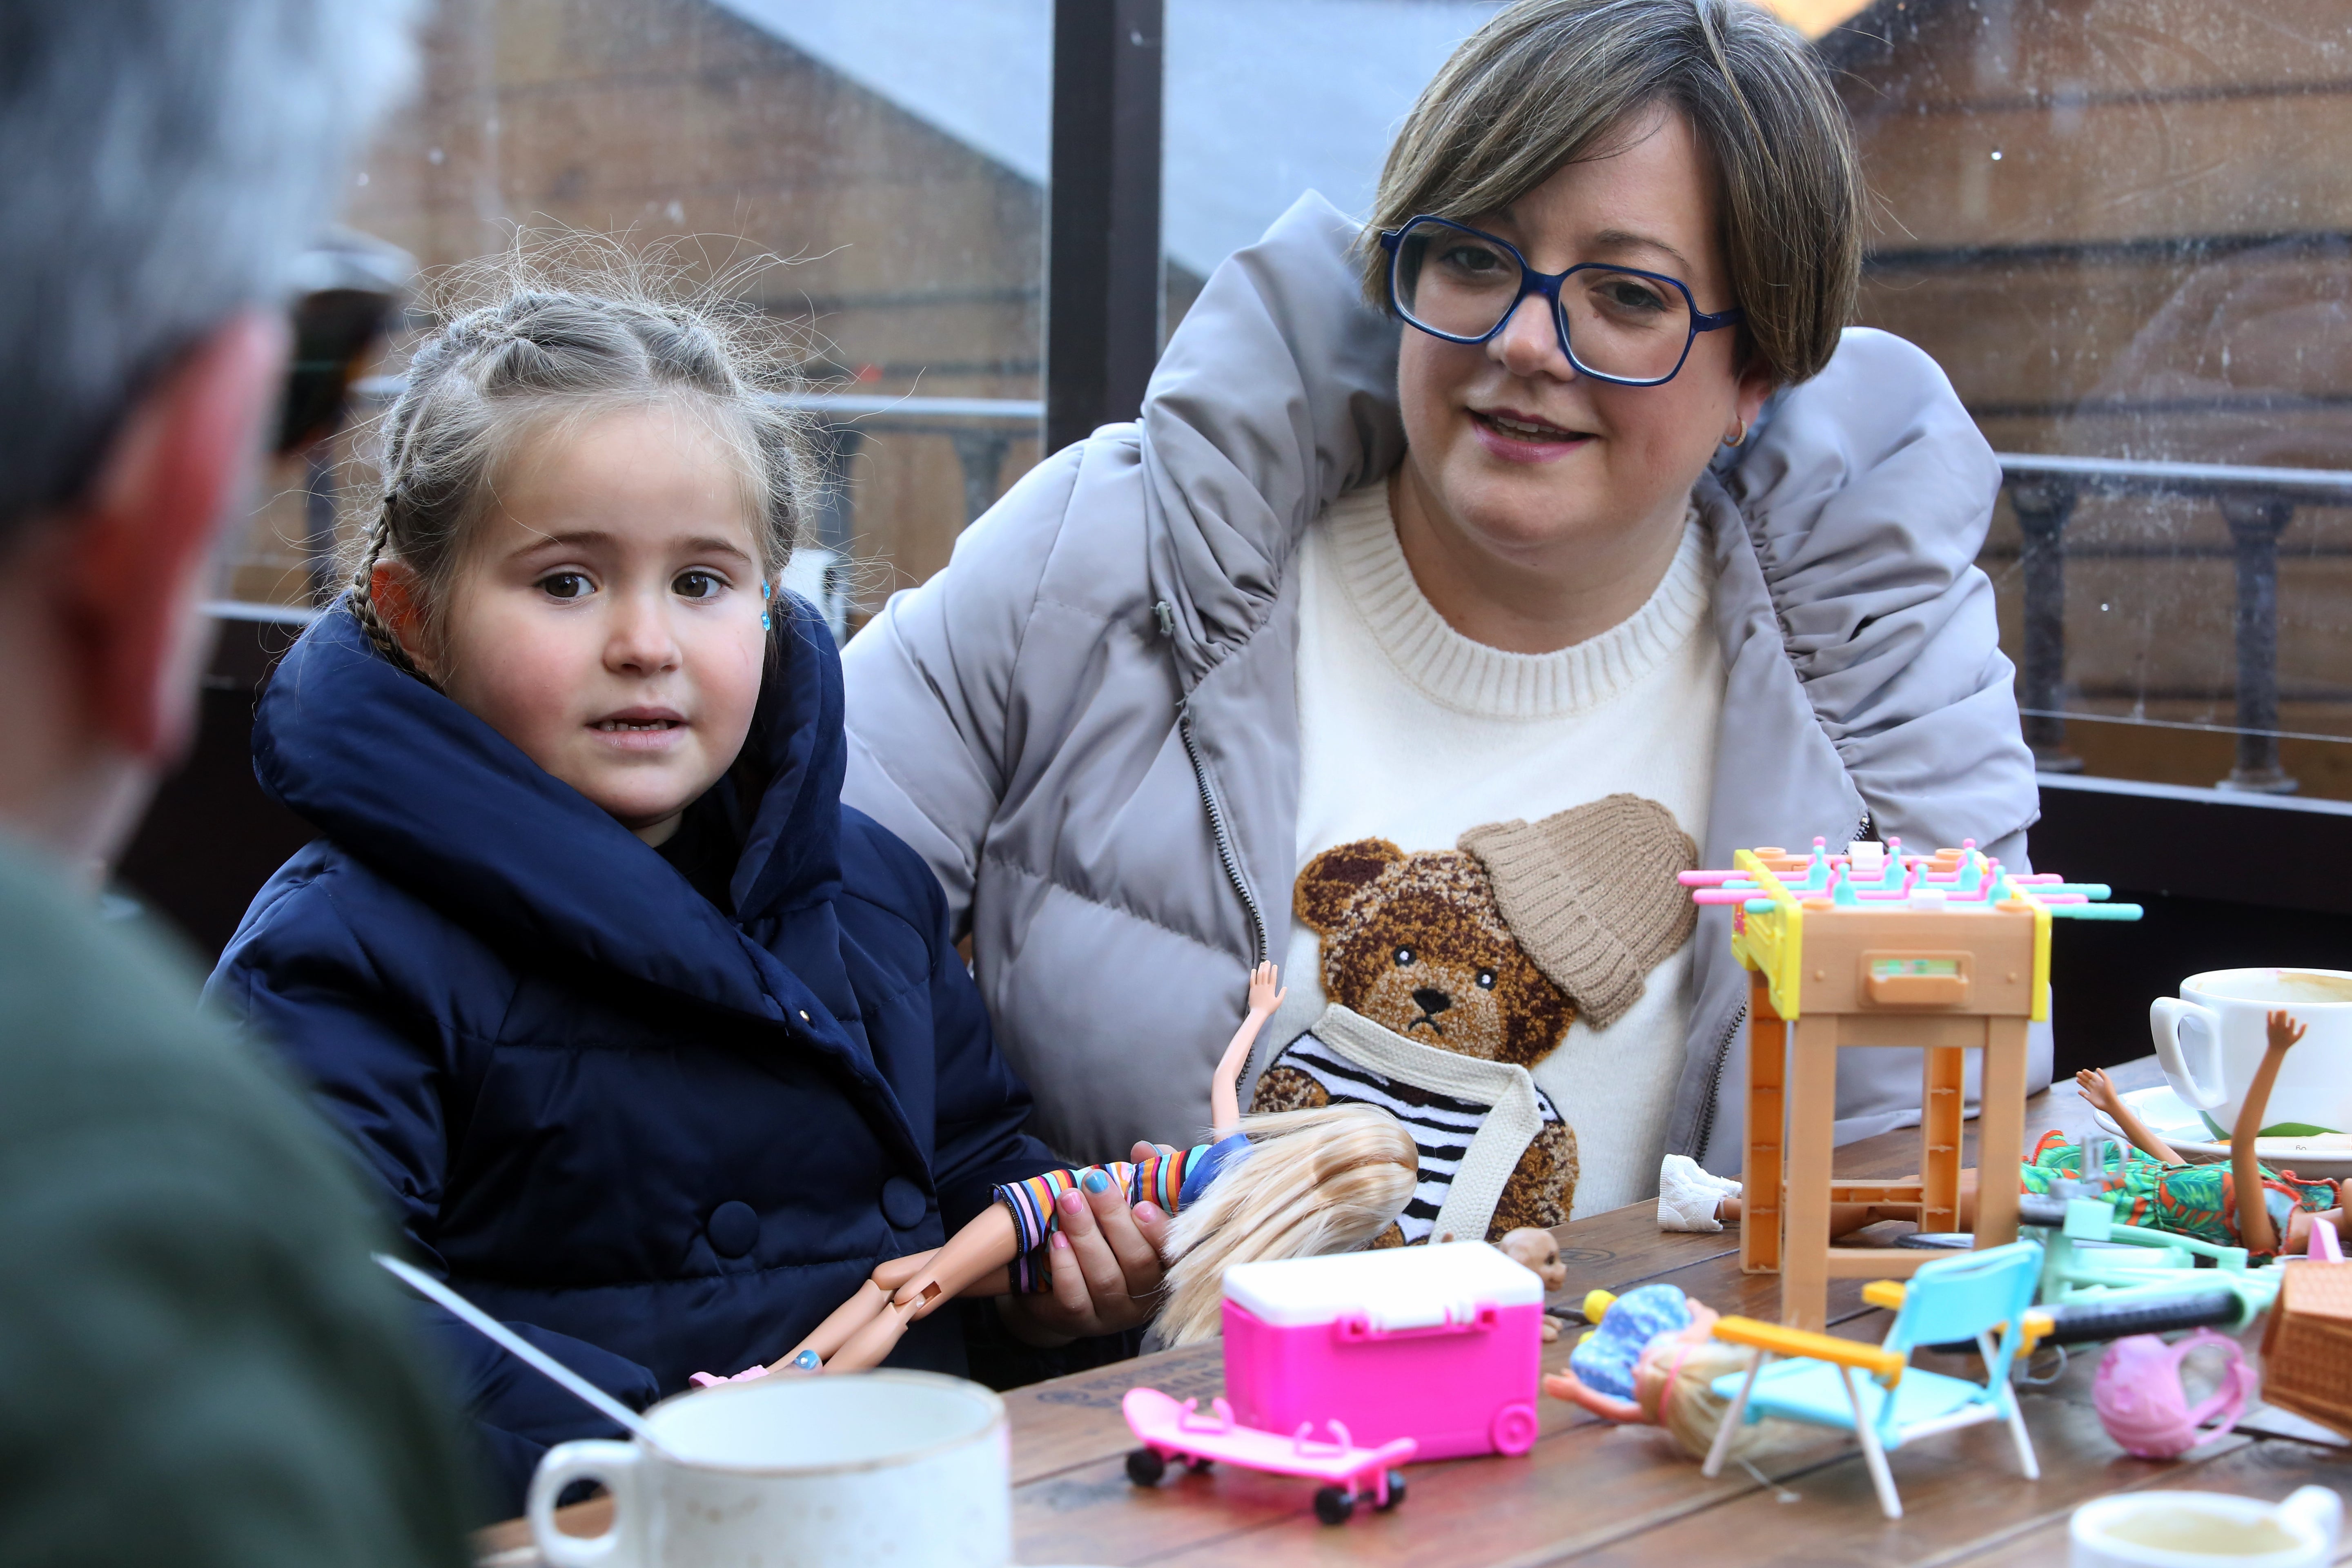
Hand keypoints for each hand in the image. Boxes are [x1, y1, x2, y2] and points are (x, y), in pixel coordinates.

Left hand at [995, 1175, 1171, 1346]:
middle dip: (1114, 1220)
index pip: (1175, 1253)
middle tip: (1092, 1183)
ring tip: (1069, 1202)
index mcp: (1167, 1266)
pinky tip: (1056, 1239)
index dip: (1160, 1231)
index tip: (1141, 1204)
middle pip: (1138, 1263)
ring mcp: (1114, 1314)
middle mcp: (1146, 1296)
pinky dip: (1066, 1267)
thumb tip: (1143, 1149)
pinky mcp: (1080, 1322)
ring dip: (1086, 1237)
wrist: (1061, 1287)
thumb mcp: (1129, 1204)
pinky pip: (1075, 1298)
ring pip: (1106, 1279)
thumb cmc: (1107, 1237)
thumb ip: (1147, 1174)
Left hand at [1247, 960, 1285, 1016]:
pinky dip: (1253, 974)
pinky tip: (1254, 969)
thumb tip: (1285, 987)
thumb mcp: (1278, 1002)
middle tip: (1268, 961)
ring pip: (1259, 975)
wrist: (1258, 1013)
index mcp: (1271, 989)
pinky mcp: (1252, 989)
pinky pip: (1252, 980)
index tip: (1275, 965)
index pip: (1273, 977)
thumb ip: (1282, 994)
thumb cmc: (1269, 1008)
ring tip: (1262, 963)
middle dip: (1267, 966)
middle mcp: (1264, 986)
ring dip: (1261, 968)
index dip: (1274, 970)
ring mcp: (1258, 987)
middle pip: (1265, 974)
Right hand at [2074, 1067, 2122, 1116]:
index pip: (2093, 1076)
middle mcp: (2096, 1087)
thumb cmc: (2110, 1092)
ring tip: (2077, 1079)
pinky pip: (2085, 1095)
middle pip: (2088, 1080)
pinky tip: (2079, 1091)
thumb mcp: (2107, 1081)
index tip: (2083, 1070)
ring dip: (2081, 1083)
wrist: (2111, 1104)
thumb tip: (2097, 1068)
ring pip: (2086, 1086)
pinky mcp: (2091, 1099)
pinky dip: (2082, 1093)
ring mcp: (2093, 1093)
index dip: (2088, 1073)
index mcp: (2100, 1083)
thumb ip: (2102, 1074)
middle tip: (2077, 1073)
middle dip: (2083, 1077)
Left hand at [2269, 1009, 2307, 1053]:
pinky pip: (2269, 1020)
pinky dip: (2269, 1015)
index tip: (2293, 1018)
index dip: (2292, 1021)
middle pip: (2282, 1021)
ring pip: (2276, 1020)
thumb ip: (2302, 1030)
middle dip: (2283, 1015)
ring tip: (2280, 1010)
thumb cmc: (2288, 1042)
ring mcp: (2275, 1029)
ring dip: (2277, 1014)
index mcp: (2289, 1032)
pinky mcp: (2269, 1028)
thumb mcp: (2297, 1038)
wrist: (2277, 1048)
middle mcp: (2281, 1030)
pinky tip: (2270, 1010)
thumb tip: (2306, 1023)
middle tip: (2284, 1010)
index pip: (2291, 1025)